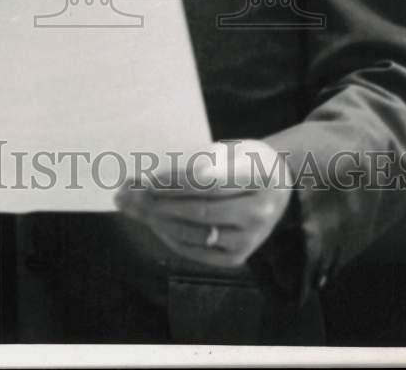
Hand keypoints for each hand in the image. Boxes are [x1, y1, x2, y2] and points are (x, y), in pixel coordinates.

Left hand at [115, 140, 292, 267]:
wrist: (279, 189)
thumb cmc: (245, 161)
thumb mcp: (231, 148)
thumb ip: (199, 159)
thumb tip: (150, 171)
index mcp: (260, 175)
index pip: (210, 181)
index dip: (175, 181)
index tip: (145, 178)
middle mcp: (260, 211)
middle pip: (199, 210)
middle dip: (156, 202)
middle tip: (126, 193)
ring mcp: (251, 239)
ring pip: (195, 233)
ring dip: (156, 220)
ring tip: (130, 206)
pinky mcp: (239, 257)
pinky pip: (197, 250)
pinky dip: (170, 236)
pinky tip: (151, 221)